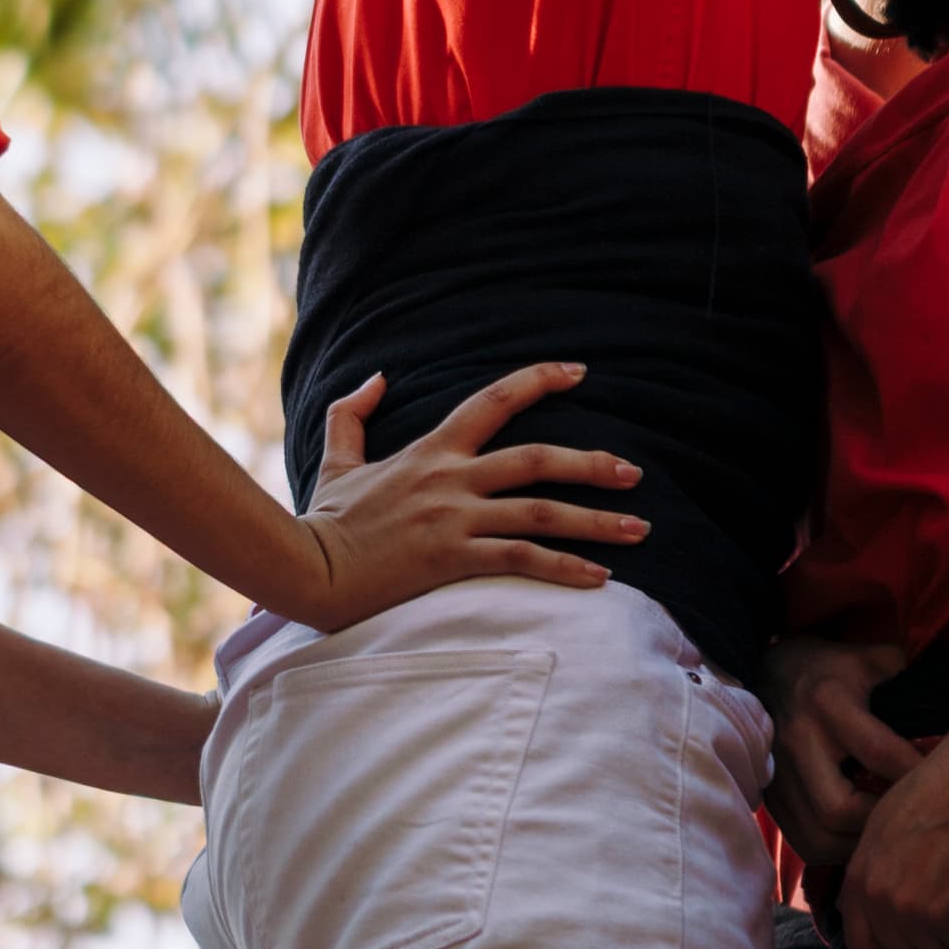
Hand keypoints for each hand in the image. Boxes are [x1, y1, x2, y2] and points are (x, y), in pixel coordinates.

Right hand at [295, 364, 648, 629]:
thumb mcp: (337, 459)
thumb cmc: (326, 521)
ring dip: (597, 521)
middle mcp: (451, 479)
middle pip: (538, 460)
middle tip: (635, 472)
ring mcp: (455, 520)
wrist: (308, 569)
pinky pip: (522, 562)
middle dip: (593, 464)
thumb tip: (378, 378)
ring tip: (640, 528)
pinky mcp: (454, 560)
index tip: (579, 371)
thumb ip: (352, 413)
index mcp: (431, 451)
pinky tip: (600, 578)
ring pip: (541, 513)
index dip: (539, 380)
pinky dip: (565, 568)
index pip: (493, 400)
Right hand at [760, 634, 921, 868]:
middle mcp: (798, 738)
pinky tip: (862, 842)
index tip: (947, 789)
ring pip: (819, 834)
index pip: (878, 752)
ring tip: (890, 839)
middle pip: (839, 807)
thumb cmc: (837, 667)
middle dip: (882, 823)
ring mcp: (778, 771)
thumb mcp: (875, 659)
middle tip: (913, 823)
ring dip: (859, 846)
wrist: (773, 669)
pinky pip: (805, 842)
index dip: (915, 777)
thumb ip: (915, 682)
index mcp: (828, 701)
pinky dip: (837, 852)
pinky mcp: (771, 794)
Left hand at [838, 718, 948, 948]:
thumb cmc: (938, 790)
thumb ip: (874, 867)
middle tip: (938, 906)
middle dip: (913, 936)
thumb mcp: (884, 825)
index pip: (859, 938)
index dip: (884, 936)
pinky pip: (948, 943)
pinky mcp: (942, 912)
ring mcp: (906, 906)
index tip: (905, 925)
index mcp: (858, 873)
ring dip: (939, 932)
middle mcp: (875, 894)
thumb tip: (875, 899)